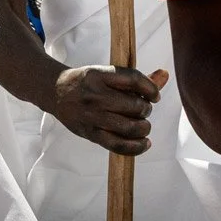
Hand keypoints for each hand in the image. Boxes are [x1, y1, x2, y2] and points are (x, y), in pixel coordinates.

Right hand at [51, 65, 167, 154]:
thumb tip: (165, 75)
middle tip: (142, 110)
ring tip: (143, 125)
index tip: (155, 95)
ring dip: (144, 127)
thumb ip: (136, 78)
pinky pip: (119, 145)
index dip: (151, 89)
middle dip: (145, 109)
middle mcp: (94, 95)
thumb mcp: (106, 74)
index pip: (134, 80)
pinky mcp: (90, 133)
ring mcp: (91, 115)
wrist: (55, 92)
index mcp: (99, 74)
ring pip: (130, 126)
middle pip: (135, 105)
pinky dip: (136, 147)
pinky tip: (144, 142)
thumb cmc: (86, 82)